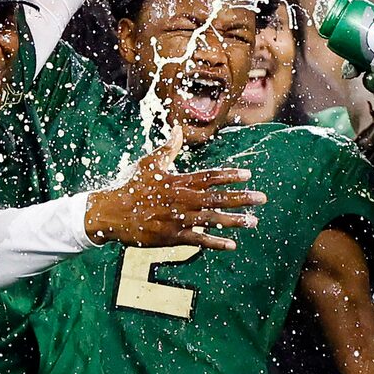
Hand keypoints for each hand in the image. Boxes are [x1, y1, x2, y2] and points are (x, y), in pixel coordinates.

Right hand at [85, 143, 264, 249]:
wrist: (112, 213)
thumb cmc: (131, 186)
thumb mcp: (149, 163)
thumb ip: (169, 148)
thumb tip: (179, 128)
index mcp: (178, 181)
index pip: (209, 176)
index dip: (230, 175)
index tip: (248, 174)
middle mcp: (182, 199)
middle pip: (217, 197)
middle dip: (241, 197)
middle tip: (262, 199)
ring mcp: (178, 218)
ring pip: (212, 218)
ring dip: (234, 221)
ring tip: (253, 221)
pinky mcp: (172, 236)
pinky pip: (198, 239)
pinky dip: (215, 242)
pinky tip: (232, 244)